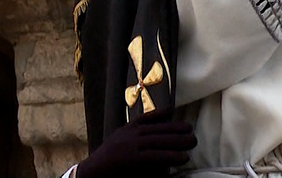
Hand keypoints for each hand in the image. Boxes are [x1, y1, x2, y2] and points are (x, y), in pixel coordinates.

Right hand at [76, 107, 195, 177]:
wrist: (88, 174)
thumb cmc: (104, 163)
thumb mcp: (117, 143)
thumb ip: (131, 137)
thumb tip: (150, 133)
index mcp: (125, 130)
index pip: (145, 118)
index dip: (160, 113)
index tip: (173, 110)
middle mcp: (129, 134)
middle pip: (158, 129)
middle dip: (176, 129)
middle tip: (192, 130)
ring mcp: (130, 145)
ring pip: (160, 141)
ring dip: (179, 141)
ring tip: (193, 142)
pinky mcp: (132, 159)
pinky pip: (156, 156)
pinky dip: (171, 156)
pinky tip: (183, 157)